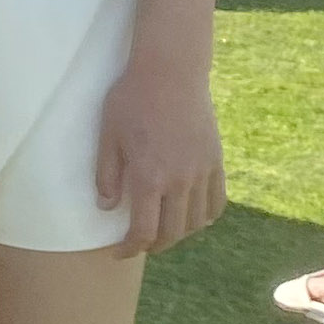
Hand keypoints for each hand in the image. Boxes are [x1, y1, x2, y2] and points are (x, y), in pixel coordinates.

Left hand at [97, 60, 224, 254]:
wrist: (170, 71)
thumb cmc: (131, 98)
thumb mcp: (108, 133)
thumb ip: (107, 174)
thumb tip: (107, 207)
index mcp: (150, 177)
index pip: (144, 230)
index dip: (131, 247)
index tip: (120, 252)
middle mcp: (181, 181)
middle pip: (173, 232)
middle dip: (155, 244)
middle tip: (140, 244)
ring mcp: (202, 173)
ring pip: (197, 222)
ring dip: (180, 233)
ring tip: (163, 230)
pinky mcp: (216, 161)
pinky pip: (216, 202)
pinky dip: (205, 217)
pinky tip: (192, 216)